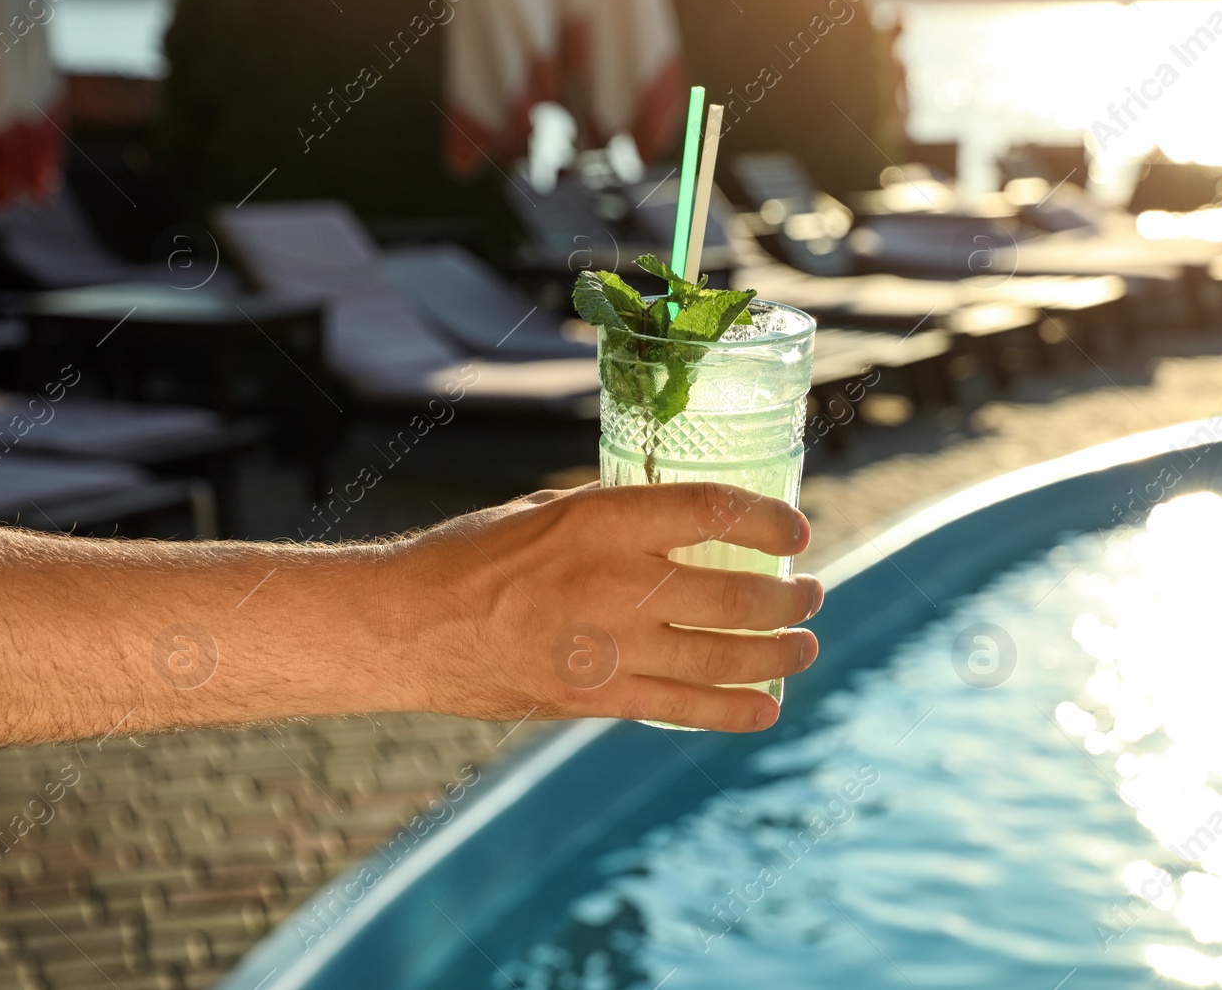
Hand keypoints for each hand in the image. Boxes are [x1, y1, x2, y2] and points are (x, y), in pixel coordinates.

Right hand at [395, 482, 822, 731]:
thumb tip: (679, 514)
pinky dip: (733, 710)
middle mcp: (614, 582)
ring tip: (804, 645)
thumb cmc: (476, 556)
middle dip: (789, 597)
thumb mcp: (547, 510)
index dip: (769, 521)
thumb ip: (616, 515)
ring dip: (778, 652)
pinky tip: (766, 706)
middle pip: (733, 594)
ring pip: (722, 656)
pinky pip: (682, 708)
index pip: (713, 510)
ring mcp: (607, 647)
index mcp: (602, 520)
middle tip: (811, 593)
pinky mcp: (595, 698)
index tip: (796, 531)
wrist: (410, 626)